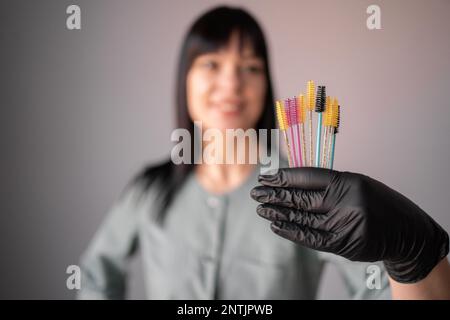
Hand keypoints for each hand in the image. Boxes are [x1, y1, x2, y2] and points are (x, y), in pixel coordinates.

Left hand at [250, 167, 448, 282]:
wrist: (407, 233)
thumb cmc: (379, 204)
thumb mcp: (358, 185)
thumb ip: (330, 185)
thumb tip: (293, 183)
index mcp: (350, 181)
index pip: (309, 177)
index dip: (285, 177)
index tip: (267, 177)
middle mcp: (347, 202)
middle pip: (302, 198)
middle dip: (276, 195)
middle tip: (256, 193)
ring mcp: (346, 224)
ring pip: (303, 218)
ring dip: (279, 213)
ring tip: (261, 208)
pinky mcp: (344, 244)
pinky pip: (311, 237)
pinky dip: (291, 231)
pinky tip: (275, 225)